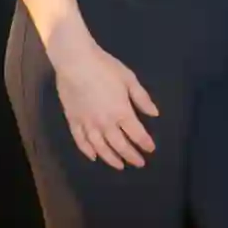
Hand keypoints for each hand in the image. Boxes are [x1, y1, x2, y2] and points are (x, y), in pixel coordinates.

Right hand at [46, 25, 159, 168]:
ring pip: (101, 148)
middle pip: (120, 145)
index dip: (145, 143)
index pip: (137, 134)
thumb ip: (142, 98)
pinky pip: (80, 141)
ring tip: (119, 166)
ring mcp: (88, 124)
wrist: (75, 62)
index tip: (151, 149)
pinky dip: (87, 151)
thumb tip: (154, 114)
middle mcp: (105, 123)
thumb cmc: (105, 67)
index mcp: (122, 112)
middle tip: (139, 163)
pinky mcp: (73, 121)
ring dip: (111, 159)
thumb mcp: (129, 79)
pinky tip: (93, 157)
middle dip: (131, 156)